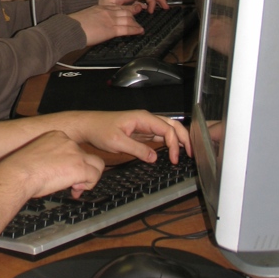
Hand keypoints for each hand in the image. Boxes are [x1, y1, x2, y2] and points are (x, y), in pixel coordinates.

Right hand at [9, 130, 105, 199]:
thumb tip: (60, 172)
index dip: (72, 164)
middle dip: (82, 171)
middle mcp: (68, 141)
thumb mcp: (38, 156)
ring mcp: (75, 153)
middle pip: (87, 156)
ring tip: (76, 187)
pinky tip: (75, 189)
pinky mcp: (80, 166)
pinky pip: (94, 176)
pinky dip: (88, 185)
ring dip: (89, 177)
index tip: (63, 174)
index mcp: (57, 136)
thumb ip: (53, 159)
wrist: (20, 173)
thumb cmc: (22, 168)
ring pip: (97, 164)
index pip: (75, 149)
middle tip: (73, 184)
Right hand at [71, 3, 143, 46]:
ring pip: (128, 19)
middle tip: (138, 21)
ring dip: (136, 24)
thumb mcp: (87, 15)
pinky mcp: (111, 29)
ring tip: (140, 28)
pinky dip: (135, 30)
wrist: (71, 27)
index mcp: (101, 7)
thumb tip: (98, 23)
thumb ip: (95, 17)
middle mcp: (107, 11)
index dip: (127, 10)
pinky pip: (127, 29)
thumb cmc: (75, 24)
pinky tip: (140, 31)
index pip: (118, 7)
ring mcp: (110, 20)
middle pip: (126, 12)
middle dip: (134, 16)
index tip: (131, 12)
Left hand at [77, 109, 191, 161]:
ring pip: (168, 130)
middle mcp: (146, 119)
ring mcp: (144, 126)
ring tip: (186, 153)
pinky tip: (172, 151)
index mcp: (143, 118)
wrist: (87, 126)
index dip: (175, 144)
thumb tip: (154, 157)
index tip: (174, 159)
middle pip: (173, 125)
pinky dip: (169, 142)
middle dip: (185, 138)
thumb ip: (137, 149)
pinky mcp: (140, 133)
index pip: (167, 129)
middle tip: (191, 154)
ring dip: (178, 140)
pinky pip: (159, 136)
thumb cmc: (99, 129)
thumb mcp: (117, 142)